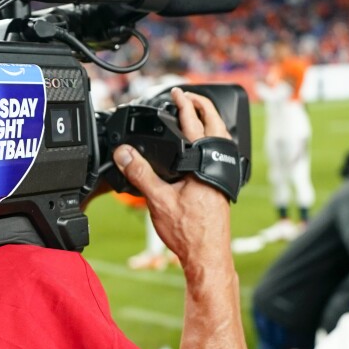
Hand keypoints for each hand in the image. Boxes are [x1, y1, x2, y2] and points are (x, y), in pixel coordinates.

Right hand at [114, 88, 232, 273]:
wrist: (208, 256)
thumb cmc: (189, 233)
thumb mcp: (158, 200)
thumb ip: (140, 173)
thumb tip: (124, 153)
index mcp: (204, 163)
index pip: (194, 124)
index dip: (184, 105)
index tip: (176, 92)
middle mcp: (218, 166)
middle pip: (216, 125)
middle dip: (203, 107)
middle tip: (190, 97)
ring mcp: (223, 176)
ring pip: (221, 140)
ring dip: (210, 123)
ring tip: (198, 116)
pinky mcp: (223, 186)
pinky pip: (220, 154)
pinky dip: (211, 141)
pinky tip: (202, 150)